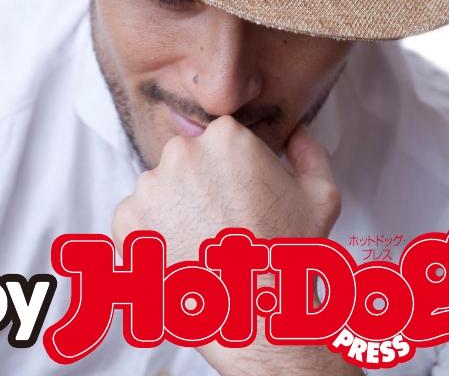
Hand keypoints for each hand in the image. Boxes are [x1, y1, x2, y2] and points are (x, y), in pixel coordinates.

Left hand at [112, 116, 345, 374]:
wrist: (253, 315)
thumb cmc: (289, 254)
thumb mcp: (321, 194)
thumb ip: (309, 151)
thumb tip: (295, 134)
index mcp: (225, 136)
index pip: (221, 139)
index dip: (234, 168)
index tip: (242, 196)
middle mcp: (182, 152)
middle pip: (188, 159)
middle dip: (202, 184)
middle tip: (223, 222)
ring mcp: (150, 186)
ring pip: (161, 187)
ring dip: (176, 207)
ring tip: (202, 242)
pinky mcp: (127, 220)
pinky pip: (137, 217)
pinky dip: (152, 233)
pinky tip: (180, 255)